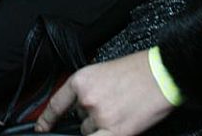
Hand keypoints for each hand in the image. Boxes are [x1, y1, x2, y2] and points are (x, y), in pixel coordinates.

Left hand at [36, 51, 174, 135]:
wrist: (160, 75)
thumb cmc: (137, 71)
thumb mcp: (104, 72)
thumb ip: (89, 90)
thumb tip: (81, 109)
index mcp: (82, 79)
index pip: (57, 104)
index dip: (47, 119)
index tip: (41, 128)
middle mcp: (87, 98)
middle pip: (79, 119)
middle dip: (90, 117)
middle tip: (110, 106)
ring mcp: (100, 116)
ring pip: (90, 132)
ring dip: (100, 128)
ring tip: (120, 112)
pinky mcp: (115, 132)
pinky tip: (108, 132)